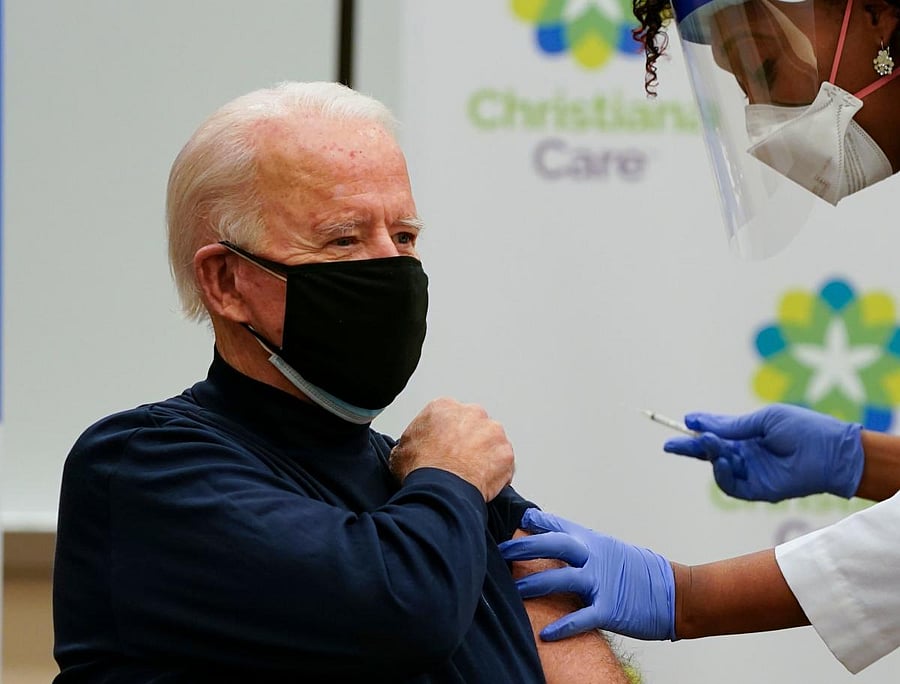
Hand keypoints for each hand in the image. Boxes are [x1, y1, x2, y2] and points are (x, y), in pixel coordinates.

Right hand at [389, 397, 513, 501]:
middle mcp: (472, 413)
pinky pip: (503, 463)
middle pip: (474, 425)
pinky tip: (482, 483)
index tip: (445, 447)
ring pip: (492, 442)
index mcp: (444, 407)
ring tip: (470, 474)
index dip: (447, 435)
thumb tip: (411, 449)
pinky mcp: (506, 453)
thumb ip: (412, 442)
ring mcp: (492, 432)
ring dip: (484, 455)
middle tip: (458, 462)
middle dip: (469, 441)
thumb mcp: (401, 451)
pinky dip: (496, 473)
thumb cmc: (421, 470)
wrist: (439, 491)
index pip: (449, 417)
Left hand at [498, 508, 674, 640]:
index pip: (560, 525)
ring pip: (561, 580)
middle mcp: (595, 557)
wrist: (674, 593)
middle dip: (526, 546)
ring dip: (534, 584)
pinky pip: (581, 617)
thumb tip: (552, 535)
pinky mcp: (610, 609)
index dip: (537, 521)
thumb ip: (581, 543)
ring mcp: (602, 583)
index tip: (517, 519)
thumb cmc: (637, 572)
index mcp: (593, 541)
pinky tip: (545, 634)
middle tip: (502, 550)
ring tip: (514, 589)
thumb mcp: (608, 548)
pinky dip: (563, 626)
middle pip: (555, 545)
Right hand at [664, 404, 862, 501]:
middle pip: (709, 453)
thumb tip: (695, 421)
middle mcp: (745, 456)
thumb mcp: (763, 420)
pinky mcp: (758, 490)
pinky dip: (722, 474)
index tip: (682, 422)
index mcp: (747, 437)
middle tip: (670, 445)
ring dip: (710, 455)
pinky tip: (724, 460)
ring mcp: (751, 473)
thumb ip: (731, 426)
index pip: (715, 435)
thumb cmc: (803, 429)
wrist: (831, 452)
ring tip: (709, 442)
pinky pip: (731, 486)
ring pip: (717, 468)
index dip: (697, 430)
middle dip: (689, 448)